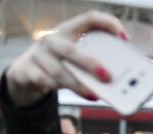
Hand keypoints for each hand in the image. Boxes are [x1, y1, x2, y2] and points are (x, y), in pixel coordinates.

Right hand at [5, 10, 128, 106]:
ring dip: (79, 85)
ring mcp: (38, 54)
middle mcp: (52, 39)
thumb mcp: (76, 57)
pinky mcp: (28, 71)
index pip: (90, 18)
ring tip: (94, 95)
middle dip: (91, 64)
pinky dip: (63, 90)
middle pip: (72, 50)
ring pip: (59, 72)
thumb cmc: (61, 63)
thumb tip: (119, 77)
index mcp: (68, 30)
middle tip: (108, 77)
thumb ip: (94, 60)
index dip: (109, 24)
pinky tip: (76, 95)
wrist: (27, 73)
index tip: (125, 39)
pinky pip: (47, 82)